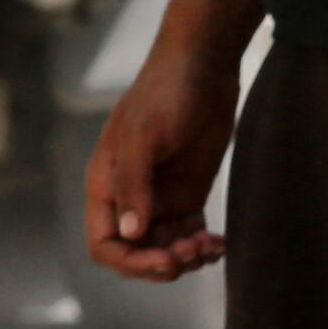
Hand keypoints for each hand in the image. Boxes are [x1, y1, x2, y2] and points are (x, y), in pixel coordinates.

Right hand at [84, 41, 237, 281]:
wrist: (203, 65)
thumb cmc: (165, 93)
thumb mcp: (144, 137)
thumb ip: (134, 185)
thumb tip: (130, 233)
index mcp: (106, 185)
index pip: (105, 244)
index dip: (132, 261)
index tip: (167, 257)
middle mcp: (130, 197)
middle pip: (136, 253)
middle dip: (164, 263)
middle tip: (195, 250)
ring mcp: (160, 197)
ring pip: (166, 249)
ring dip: (188, 258)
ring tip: (212, 244)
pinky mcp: (188, 193)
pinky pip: (189, 235)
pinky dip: (203, 247)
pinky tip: (221, 241)